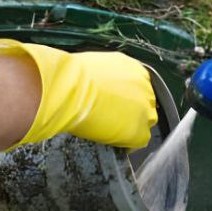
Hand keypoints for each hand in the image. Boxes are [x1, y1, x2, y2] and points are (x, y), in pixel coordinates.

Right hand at [0, 40, 154, 149]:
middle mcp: (144, 84)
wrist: (67, 89)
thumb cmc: (67, 76)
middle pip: (144, 103)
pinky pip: (137, 142)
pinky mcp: (139, 129)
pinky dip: (125, 144)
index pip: (136, 85)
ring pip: (144, 122)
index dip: (125, 97)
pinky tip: (111, 144)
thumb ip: (95, 76)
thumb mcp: (87, 68)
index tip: (113, 104)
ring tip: (111, 133)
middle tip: (113, 120)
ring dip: (130, 127)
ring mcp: (144, 107)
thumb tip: (80, 80)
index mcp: (132, 67)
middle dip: (131, 111)